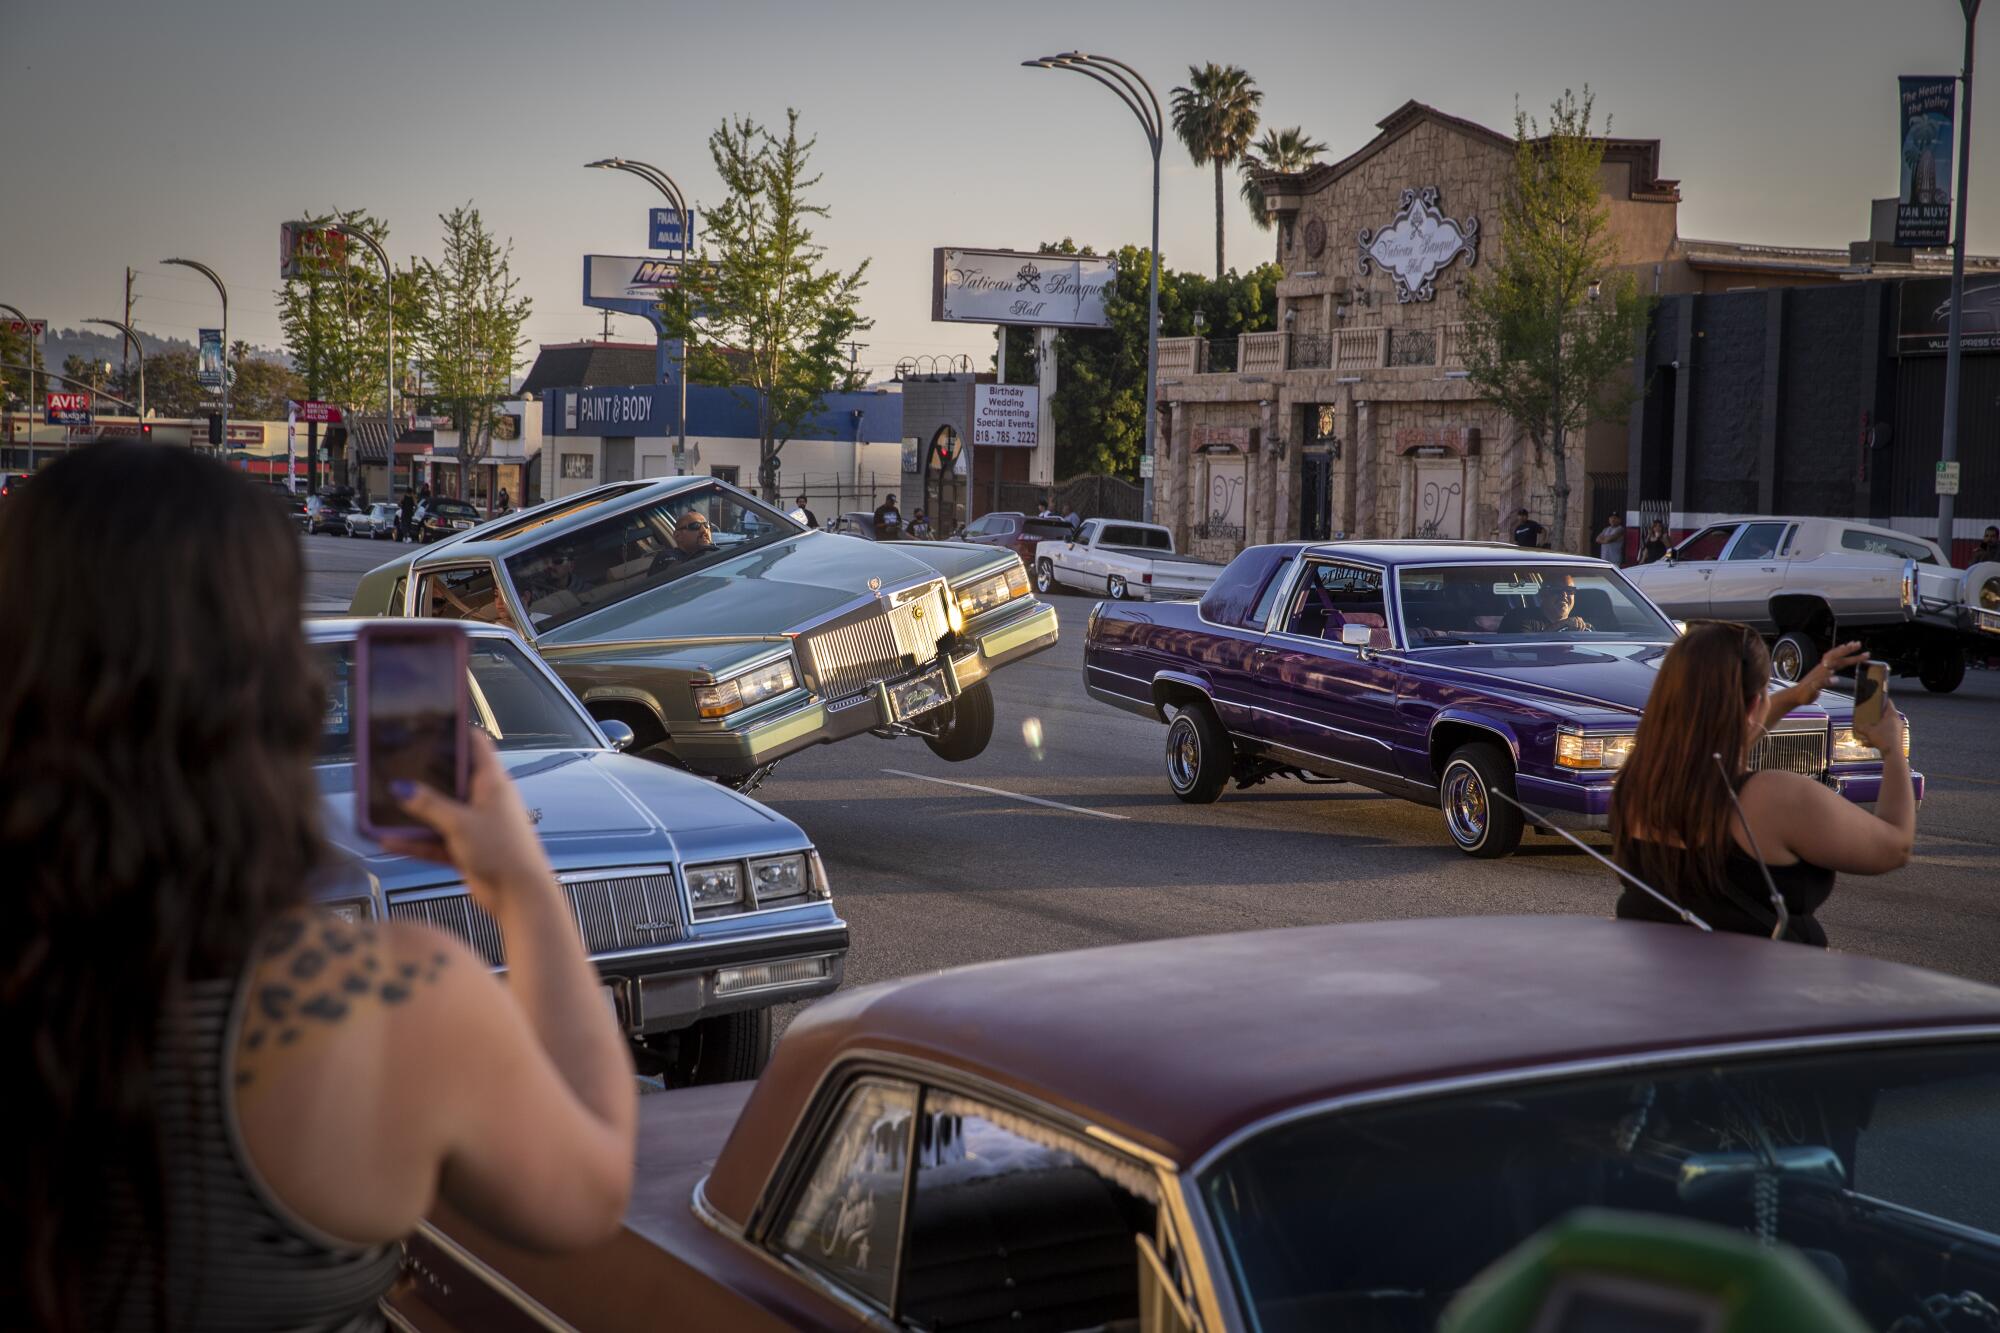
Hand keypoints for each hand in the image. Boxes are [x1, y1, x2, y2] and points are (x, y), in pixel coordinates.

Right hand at [382, 731, 558, 918]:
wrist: (519, 896)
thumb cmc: (502, 851)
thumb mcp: (460, 822)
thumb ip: (429, 805)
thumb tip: (401, 787)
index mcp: (492, 782)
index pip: (475, 744)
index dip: (455, 731)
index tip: (428, 723)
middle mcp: (485, 799)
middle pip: (451, 778)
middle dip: (424, 774)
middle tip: (393, 764)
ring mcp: (476, 824)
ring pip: (440, 812)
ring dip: (415, 812)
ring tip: (383, 803)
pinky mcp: (467, 849)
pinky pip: (436, 840)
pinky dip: (416, 841)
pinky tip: (389, 841)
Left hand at [1798, 641, 1867, 696]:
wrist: (1795, 695)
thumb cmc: (1804, 694)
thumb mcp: (1813, 690)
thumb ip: (1823, 683)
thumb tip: (1836, 677)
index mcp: (1822, 670)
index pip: (1838, 660)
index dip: (1850, 656)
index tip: (1861, 654)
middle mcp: (1822, 667)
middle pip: (1836, 655)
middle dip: (1848, 650)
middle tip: (1859, 644)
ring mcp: (1822, 668)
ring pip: (1834, 656)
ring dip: (1844, 650)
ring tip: (1853, 645)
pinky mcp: (1822, 672)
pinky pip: (1832, 661)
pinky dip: (1838, 656)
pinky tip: (1842, 655)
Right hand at [1854, 700, 1905, 760]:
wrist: (1892, 753)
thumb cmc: (1883, 738)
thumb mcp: (1869, 732)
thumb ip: (1862, 727)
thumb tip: (1856, 726)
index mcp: (1892, 715)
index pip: (1888, 702)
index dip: (1881, 699)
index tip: (1874, 699)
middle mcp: (1897, 720)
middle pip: (1887, 713)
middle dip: (1878, 714)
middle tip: (1870, 713)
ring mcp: (1898, 728)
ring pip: (1888, 723)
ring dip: (1879, 724)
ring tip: (1870, 726)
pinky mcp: (1897, 736)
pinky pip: (1888, 731)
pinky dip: (1881, 732)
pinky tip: (1873, 738)